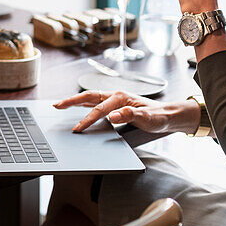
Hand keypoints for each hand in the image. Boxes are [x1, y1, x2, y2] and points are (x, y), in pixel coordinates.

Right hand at [54, 90, 199, 133]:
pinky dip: (84, 106)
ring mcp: (115, 100)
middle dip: (71, 101)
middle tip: (57, 105)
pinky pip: (95, 104)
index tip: (77, 129)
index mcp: (121, 97)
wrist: (168, 116)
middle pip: (89, 97)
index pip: (99, 109)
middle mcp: (116, 96)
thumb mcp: (147, 118)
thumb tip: (113, 115)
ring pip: (90, 99)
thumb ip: (130, 115)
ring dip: (75, 101)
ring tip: (60, 105)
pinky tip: (78, 110)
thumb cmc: (158, 116)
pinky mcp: (115, 106)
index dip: (87, 119)